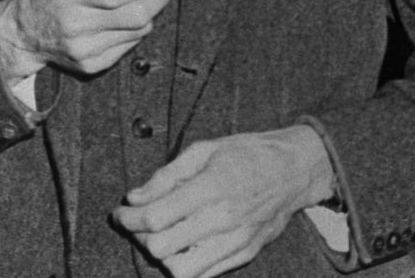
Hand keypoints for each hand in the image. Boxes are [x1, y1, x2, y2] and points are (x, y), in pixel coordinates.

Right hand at [0, 0, 169, 76]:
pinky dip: (136, 31)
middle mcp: (76, 24)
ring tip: (144, 0)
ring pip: (137, 33)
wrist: (24, 31)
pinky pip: (128, 47)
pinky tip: (128, 19)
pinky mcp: (91, 65)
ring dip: (149, 13)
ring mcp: (84, 49)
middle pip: (135, 16)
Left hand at [112, 126, 335, 277]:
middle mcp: (223, 220)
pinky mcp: (243, 255)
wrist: (294, 171)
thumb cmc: (247, 154)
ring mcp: (235, 242)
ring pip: (182, 271)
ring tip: (162, 236)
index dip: (128, 219)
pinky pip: (205, 274)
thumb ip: (166, 176)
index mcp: (211, 188)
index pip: (155, 218)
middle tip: (138, 223)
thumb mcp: (204, 150)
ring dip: (163, 256)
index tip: (120, 213)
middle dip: (140, 237)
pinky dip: (186, 263)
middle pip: (162, 248)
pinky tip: (183, 244)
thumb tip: (134, 198)